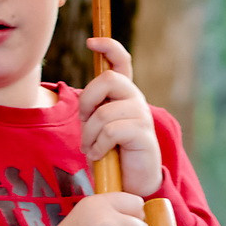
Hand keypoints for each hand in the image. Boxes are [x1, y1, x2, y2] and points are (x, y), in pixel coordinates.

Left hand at [80, 39, 164, 194]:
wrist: (131, 184)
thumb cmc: (111, 154)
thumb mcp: (98, 127)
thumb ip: (94, 109)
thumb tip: (82, 97)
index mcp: (124, 94)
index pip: (121, 62)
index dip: (108, 47)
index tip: (91, 42)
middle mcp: (135, 99)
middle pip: (107, 80)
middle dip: (86, 102)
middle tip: (84, 123)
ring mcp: (141, 116)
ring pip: (103, 113)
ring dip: (89, 135)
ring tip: (91, 148)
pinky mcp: (143, 135)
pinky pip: (111, 132)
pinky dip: (98, 146)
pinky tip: (99, 155)